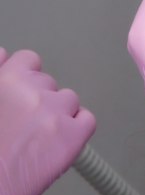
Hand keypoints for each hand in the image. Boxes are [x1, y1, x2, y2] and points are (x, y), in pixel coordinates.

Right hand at [0, 49, 95, 194]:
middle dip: (38, 99)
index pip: (28, 60)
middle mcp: (31, 90)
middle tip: (23, 123)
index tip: (22, 91)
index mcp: (5, 79)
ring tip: (37, 136)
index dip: (25, 77)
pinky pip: (87, 120)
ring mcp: (54, 112)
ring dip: (58, 113)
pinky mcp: (72, 136)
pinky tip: (60, 140)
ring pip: (68, 100)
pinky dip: (77, 128)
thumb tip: (4, 55)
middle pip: (48, 83)